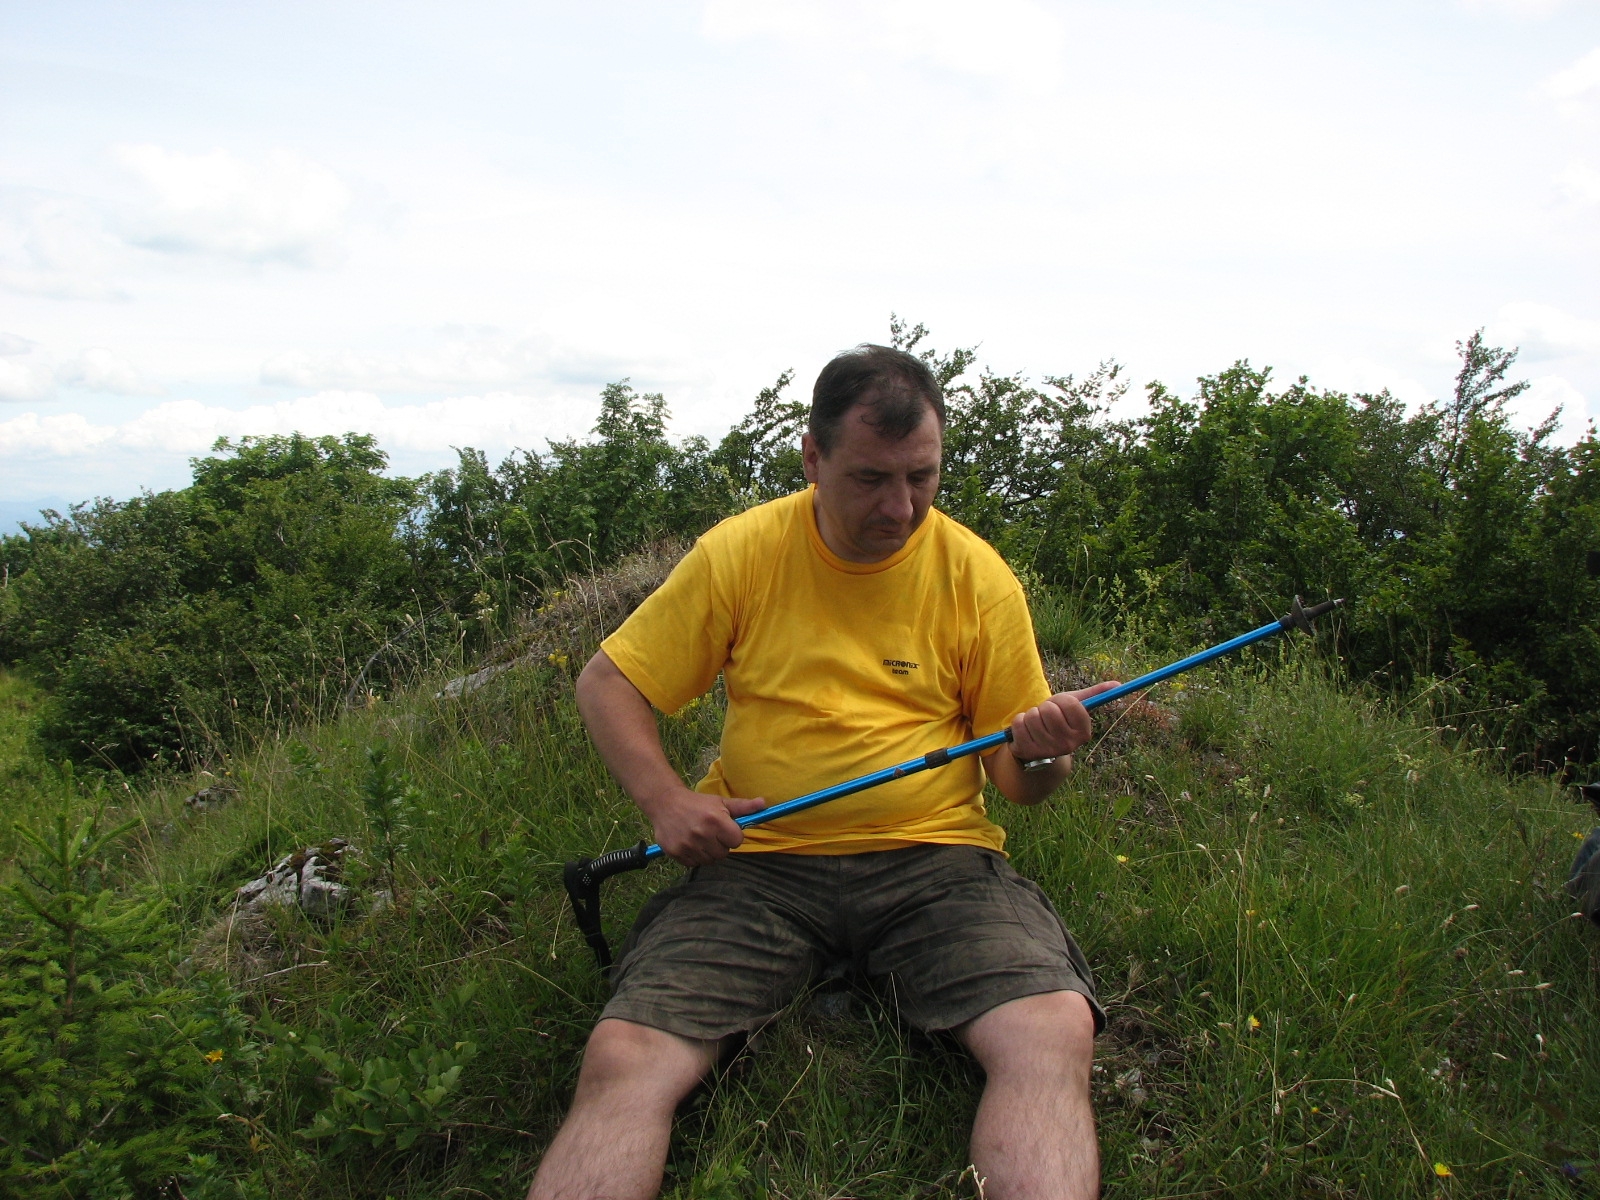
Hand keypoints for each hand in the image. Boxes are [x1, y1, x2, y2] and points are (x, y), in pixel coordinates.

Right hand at [640, 785, 767, 866]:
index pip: (737, 841)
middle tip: (711, 832)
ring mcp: (688, 844)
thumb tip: (764, 804)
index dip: (732, 835)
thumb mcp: (720, 802)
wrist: (665, 803)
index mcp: (715, 820)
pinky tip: (690, 842)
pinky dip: (694, 856)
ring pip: (709, 860)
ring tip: (700, 837)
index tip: (725, 829)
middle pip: (723, 853)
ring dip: (707, 851)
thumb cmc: (697, 803)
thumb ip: (743, 807)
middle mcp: (701, 833)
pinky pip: (694, 863)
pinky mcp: (676, 852)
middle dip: (720, 844)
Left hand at [1008, 681, 1122, 762]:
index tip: (1060, 708)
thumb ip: (1094, 695)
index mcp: (1083, 734)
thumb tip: (1118, 684)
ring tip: (1036, 725)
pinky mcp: (1026, 752)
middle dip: (1045, 708)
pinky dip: (1019, 722)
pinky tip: (1025, 731)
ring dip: (1031, 715)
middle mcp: (1067, 745)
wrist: (1038, 748)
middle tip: (1046, 717)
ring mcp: (1046, 751)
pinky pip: (1018, 724)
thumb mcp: (1074, 707)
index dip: (1062, 701)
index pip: (1071, 704)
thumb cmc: (1057, 722)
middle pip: (1049, 710)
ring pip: (1032, 716)